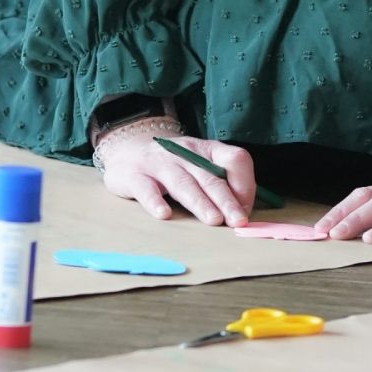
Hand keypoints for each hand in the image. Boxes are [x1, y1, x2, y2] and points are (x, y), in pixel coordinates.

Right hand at [92, 126, 256, 226]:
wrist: (126, 151)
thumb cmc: (172, 166)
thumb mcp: (198, 165)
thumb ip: (218, 183)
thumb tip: (240, 211)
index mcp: (206, 150)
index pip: (235, 159)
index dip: (244, 184)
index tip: (245, 210)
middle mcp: (185, 153)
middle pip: (210, 177)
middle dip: (227, 200)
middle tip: (238, 221)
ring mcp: (159, 163)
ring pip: (183, 183)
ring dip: (200, 202)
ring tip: (213, 220)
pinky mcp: (134, 176)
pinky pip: (146, 189)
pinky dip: (155, 201)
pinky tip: (164, 215)